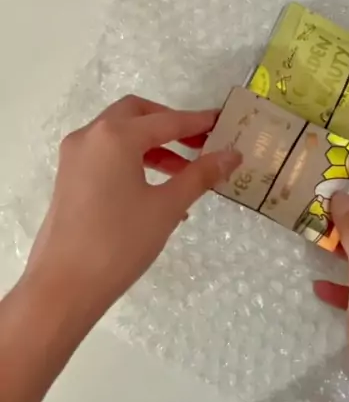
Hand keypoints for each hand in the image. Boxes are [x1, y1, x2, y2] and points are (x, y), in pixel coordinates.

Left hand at [24, 95, 240, 326]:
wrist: (63, 286)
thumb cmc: (119, 242)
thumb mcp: (167, 207)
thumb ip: (200, 175)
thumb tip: (232, 155)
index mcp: (115, 136)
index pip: (166, 121)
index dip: (198, 122)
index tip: (223, 122)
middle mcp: (90, 136)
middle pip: (137, 115)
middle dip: (170, 124)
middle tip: (200, 142)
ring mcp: (75, 156)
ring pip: (120, 134)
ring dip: (153, 144)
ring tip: (185, 171)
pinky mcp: (69, 177)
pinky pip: (107, 155)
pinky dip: (133, 159)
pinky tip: (158, 189)